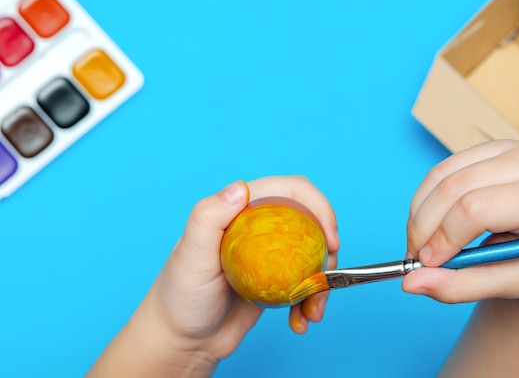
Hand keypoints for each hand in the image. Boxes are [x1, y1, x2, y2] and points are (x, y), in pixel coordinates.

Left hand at [87, 176, 338, 376]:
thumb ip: (209, 217)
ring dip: (323, 282)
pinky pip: (306, 284)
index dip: (319, 206)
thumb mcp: (191, 255)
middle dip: (328, 246)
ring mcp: (270, 255)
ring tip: (314, 310)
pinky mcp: (276, 281)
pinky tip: (301, 320)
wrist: (182, 339)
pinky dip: (311, 302)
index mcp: (244, 209)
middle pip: (311, 221)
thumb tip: (241, 188)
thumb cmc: (180, 295)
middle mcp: (260, 226)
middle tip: (328, 276)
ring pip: (314, 255)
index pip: (292, 190)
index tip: (330, 239)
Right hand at [402, 139, 518, 376]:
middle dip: (424, 227)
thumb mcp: (511, 286)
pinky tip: (431, 228)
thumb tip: (411, 283)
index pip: (476, 208)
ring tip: (422, 247)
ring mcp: (507, 149)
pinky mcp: (487, 149)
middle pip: (452, 188)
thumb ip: (461, 286)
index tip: (428, 266)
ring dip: (419, 215)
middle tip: (415, 260)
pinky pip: (439, 172)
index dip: (444, 237)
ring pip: (439, 177)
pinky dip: (425, 202)